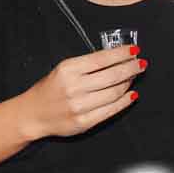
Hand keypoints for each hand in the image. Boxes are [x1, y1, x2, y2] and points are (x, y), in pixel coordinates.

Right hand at [19, 45, 143, 139]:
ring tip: (133, 77)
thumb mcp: (63, 69)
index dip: (121, 54)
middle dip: (131, 68)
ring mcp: (80, 106)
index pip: (102, 59)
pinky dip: (124, 101)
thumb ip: (86, 65)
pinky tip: (131, 94)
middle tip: (140, 63)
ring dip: (128, 83)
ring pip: (114, 92)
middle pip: (112, 75)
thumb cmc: (49, 89)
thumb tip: (116, 58)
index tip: (133, 50)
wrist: (33, 114)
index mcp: (68, 69)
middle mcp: (74, 87)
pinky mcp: (84, 122)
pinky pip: (111, 110)